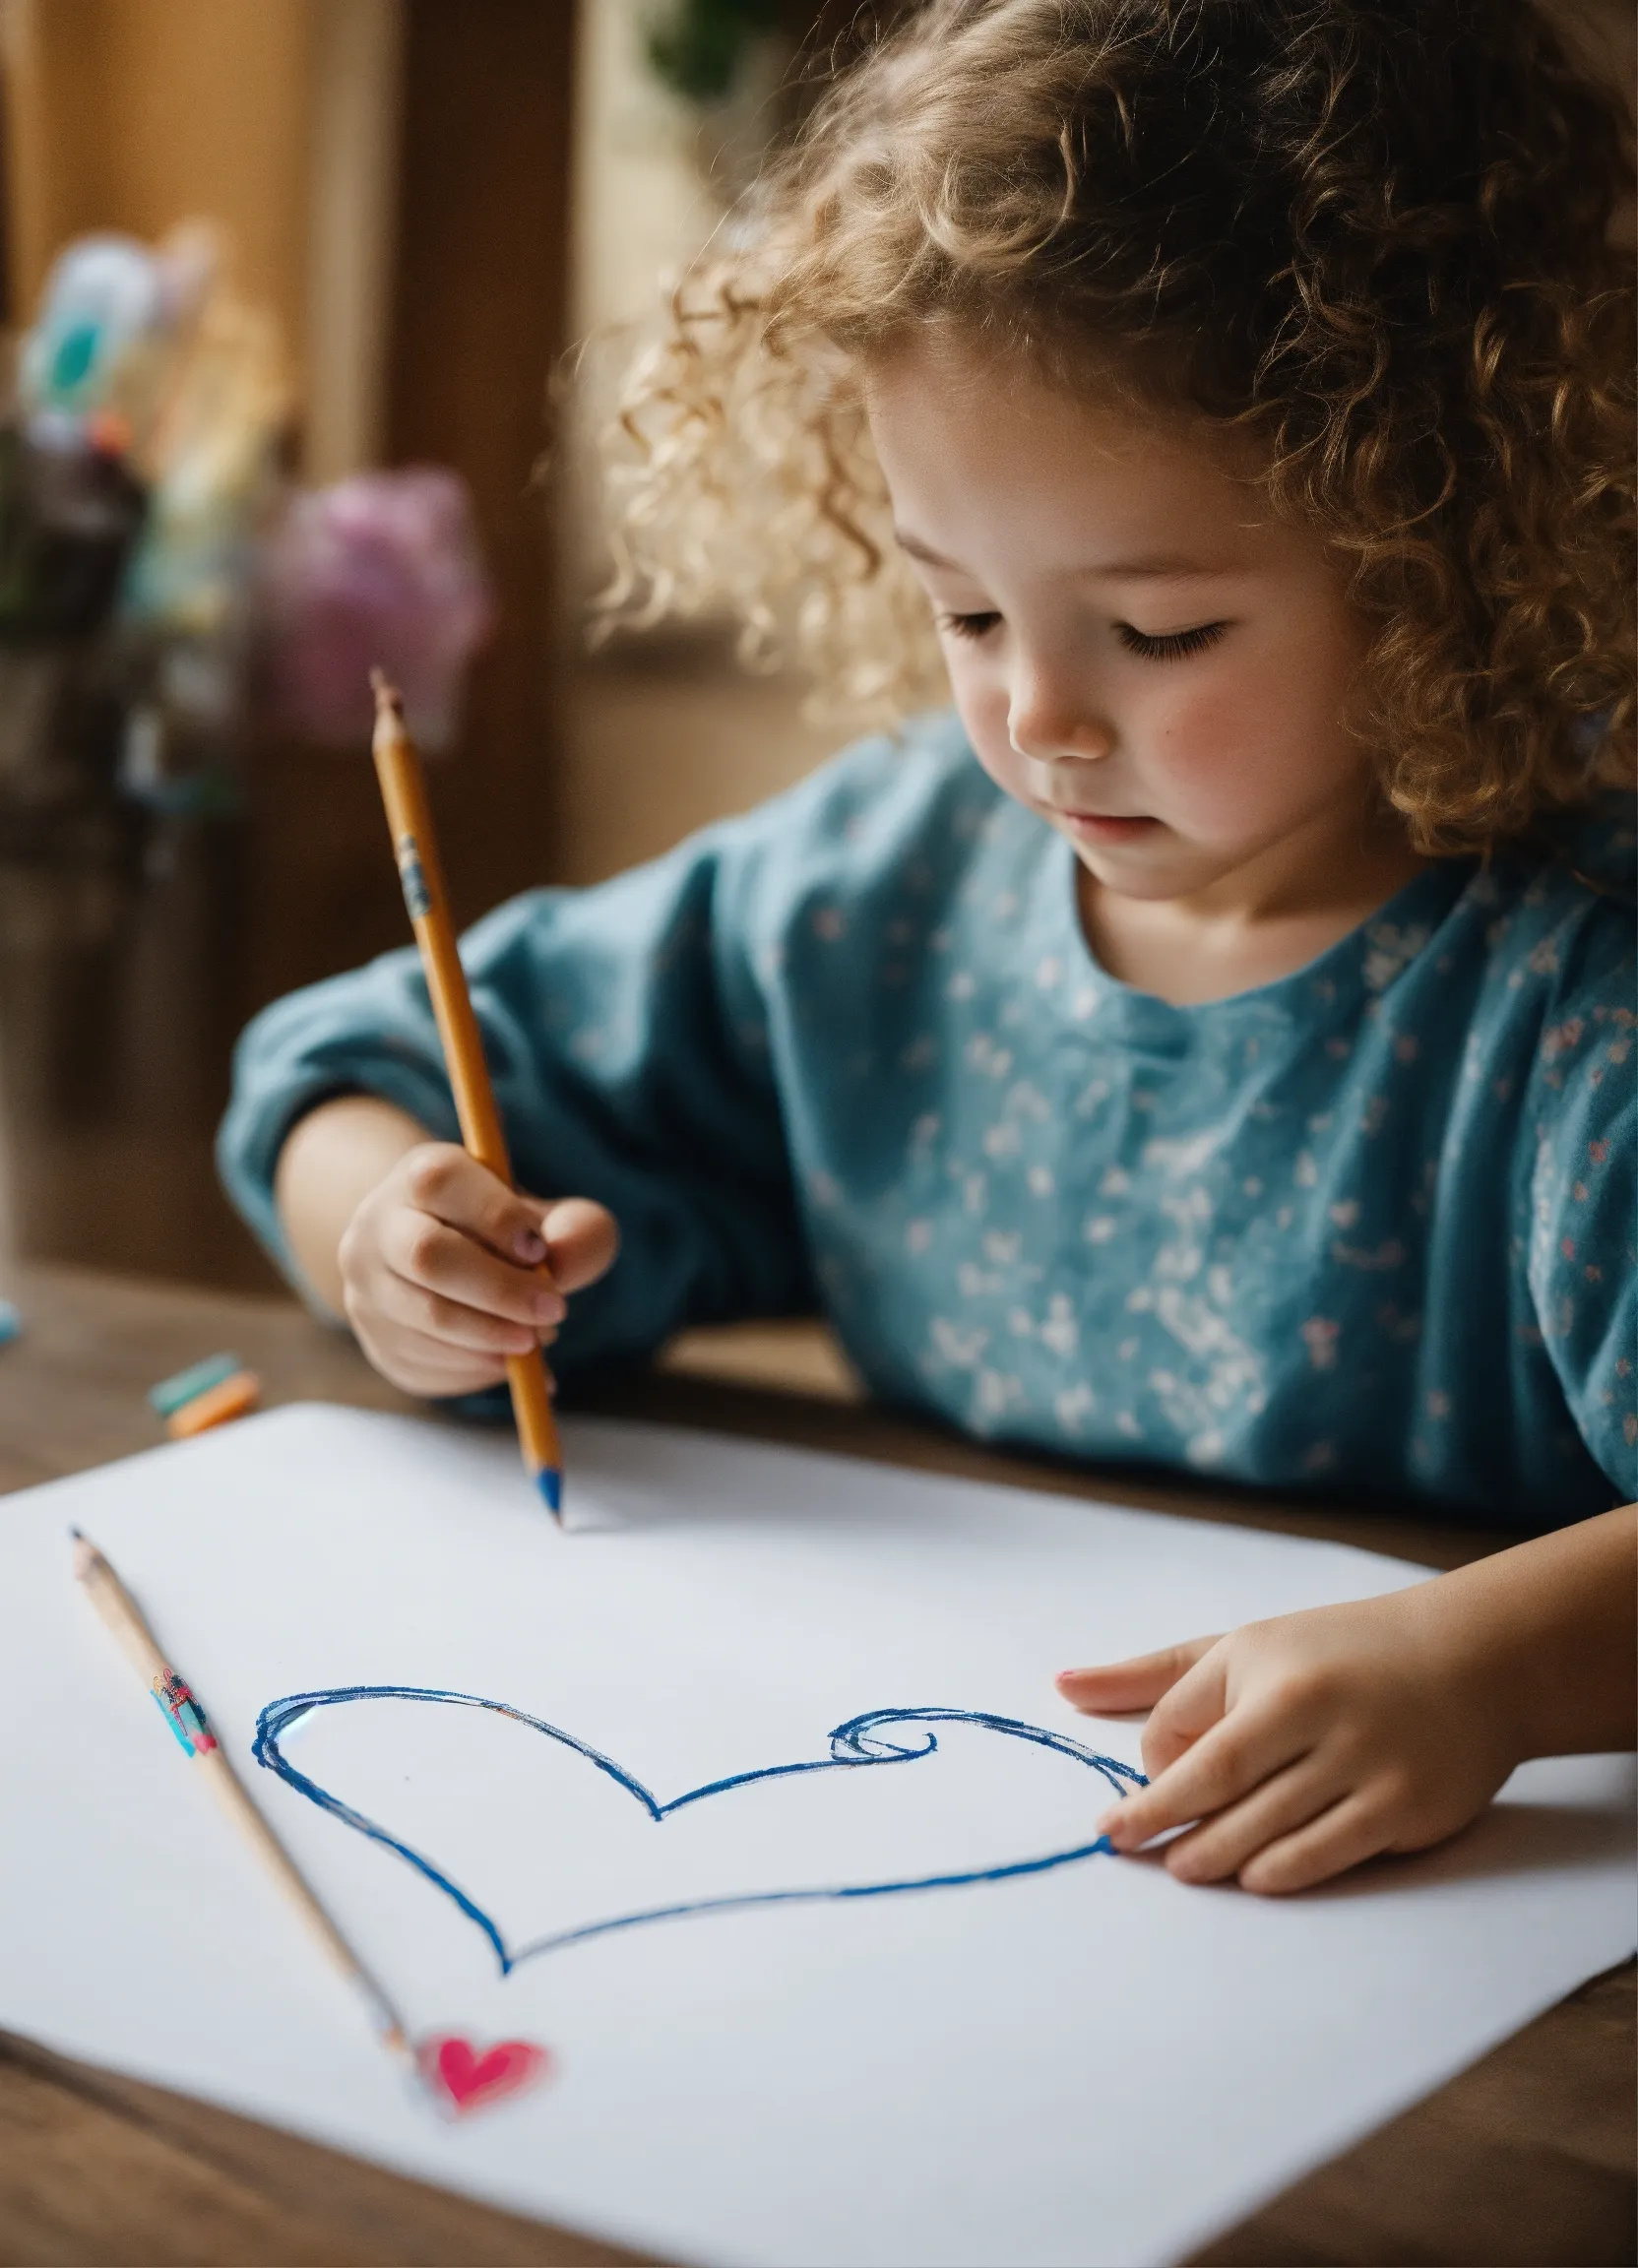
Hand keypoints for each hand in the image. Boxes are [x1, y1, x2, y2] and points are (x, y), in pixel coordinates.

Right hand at [337, 1142, 618, 1397]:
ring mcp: (366, 1286)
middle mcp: (378, 1224)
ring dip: (494, 1336)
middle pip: (426, 1256)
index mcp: (422, 1174)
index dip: (495, 1216)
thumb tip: (563, 1255)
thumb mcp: (552, 1219)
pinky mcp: (376, 1340)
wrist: (446, 1260)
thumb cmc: (510, 1235)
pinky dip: (478, 1368)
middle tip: (554, 1310)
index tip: (540, 1249)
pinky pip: (425, 1363)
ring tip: (537, 1337)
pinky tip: (508, 1359)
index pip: (442, 1182)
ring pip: (426, 1318)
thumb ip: (578, 1230)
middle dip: (501, 1290)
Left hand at [1058, 1584, 1521, 1894]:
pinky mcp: (1407, 1811)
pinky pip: (1327, 1857)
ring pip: (1270, 1835)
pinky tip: (1252, 1877)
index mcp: (1275, 1676)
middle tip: (1135, 1856)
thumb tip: (1062, 1687)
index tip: (1115, 1823)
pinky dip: (1280, 1874)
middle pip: (1223, 1795)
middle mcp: (1321, 1720)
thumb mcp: (1242, 1647)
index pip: (1191, 1750)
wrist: (1469, 1661)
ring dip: (1219, 1860)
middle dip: (1171, 1833)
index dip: (1151, 1792)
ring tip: (1188, 1868)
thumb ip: (1156, 1678)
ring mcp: (1368, 1768)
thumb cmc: (1334, 1655)